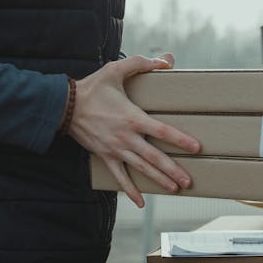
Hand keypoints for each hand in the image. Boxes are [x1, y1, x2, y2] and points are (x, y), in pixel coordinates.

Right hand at [67, 53, 200, 207]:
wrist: (66, 106)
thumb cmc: (93, 87)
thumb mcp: (116, 69)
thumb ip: (141, 63)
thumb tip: (165, 60)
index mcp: (133, 117)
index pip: (162, 130)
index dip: (180, 140)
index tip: (196, 147)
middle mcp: (127, 136)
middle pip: (154, 156)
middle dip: (172, 169)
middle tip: (188, 180)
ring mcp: (116, 148)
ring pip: (141, 168)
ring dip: (158, 179)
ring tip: (174, 189)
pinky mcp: (105, 155)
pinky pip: (119, 176)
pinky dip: (129, 190)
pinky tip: (139, 202)